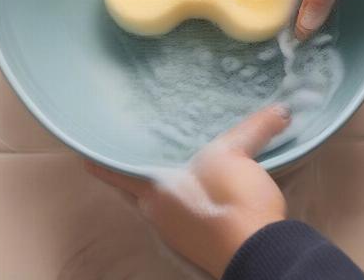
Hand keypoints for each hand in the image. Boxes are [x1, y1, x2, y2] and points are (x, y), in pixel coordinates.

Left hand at [86, 105, 290, 278]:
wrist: (259, 253)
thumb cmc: (232, 202)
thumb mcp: (237, 155)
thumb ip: (255, 127)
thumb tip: (282, 109)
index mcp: (154, 192)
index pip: (112, 172)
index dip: (96, 159)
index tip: (80, 148)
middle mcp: (158, 214)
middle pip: (136, 187)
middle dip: (136, 167)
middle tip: (138, 141)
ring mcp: (177, 232)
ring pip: (161, 200)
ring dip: (163, 182)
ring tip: (170, 158)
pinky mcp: (199, 241)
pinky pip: (183, 211)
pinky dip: (185, 196)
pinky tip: (201, 185)